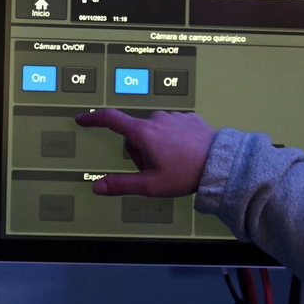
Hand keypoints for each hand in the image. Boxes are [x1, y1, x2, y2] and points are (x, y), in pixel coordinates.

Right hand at [73, 109, 216, 196]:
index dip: (93, 118)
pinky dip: (172, 139)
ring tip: (173, 163)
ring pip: (154, 130)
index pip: (111, 119)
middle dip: (139, 151)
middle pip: (135, 133)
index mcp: (143, 133)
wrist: (220, 164)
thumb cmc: (185, 175)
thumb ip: (121, 184)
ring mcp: (174, 116)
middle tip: (155, 170)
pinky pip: (172, 127)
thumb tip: (97, 186)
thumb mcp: (150, 185)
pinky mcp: (189, 118)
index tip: (82, 118)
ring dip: (156, 145)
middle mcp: (156, 119)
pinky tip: (184, 153)